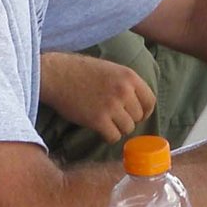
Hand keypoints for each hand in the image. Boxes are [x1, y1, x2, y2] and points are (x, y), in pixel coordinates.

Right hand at [39, 52, 155, 146]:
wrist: (56, 74)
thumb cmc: (81, 71)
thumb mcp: (111, 69)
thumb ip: (127, 84)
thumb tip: (139, 104)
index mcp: (129, 76)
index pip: (150, 101)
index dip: (144, 111)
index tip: (135, 115)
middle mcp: (124, 91)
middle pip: (138, 117)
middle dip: (128, 119)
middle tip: (114, 117)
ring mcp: (111, 106)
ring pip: (127, 129)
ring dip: (118, 128)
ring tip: (105, 121)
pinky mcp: (98, 120)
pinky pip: (113, 137)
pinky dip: (108, 136)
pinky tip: (99, 128)